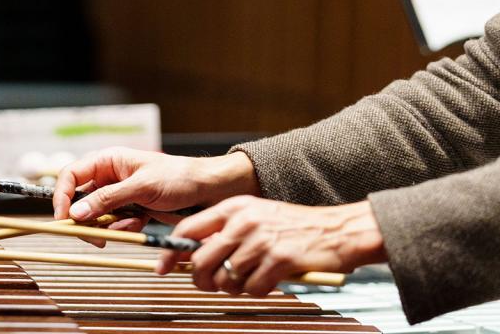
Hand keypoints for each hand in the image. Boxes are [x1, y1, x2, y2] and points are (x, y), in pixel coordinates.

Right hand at [52, 147, 259, 228]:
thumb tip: (76, 212)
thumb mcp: (142, 187)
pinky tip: (140, 224)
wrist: (208, 191)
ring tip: (131, 224)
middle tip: (97, 237)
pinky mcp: (131, 210)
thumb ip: (108, 199)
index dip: (62, 197)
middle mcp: (110, 177)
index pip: (71, 175)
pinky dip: (123, 230)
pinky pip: (114, 225)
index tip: (64, 219)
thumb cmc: (178, 178)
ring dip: (108, 226)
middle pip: (80, 200)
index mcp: (108, 161)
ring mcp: (120, 195)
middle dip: (87, 220)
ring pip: (96, 216)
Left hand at [156, 196, 385, 296]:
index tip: (163, 268)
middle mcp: (244, 222)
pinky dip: (257, 291)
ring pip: (226, 279)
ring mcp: (262, 241)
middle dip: (202, 280)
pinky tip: (268, 281)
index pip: (189, 229)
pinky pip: (252, 289)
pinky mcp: (279, 261)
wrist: (336, 230)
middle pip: (201, 261)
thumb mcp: (256, 217)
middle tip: (212, 285)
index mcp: (235, 208)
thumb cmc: (294, 227)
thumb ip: (226, 231)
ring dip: (234, 288)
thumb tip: (194, 255)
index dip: (171, 252)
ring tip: (250, 278)